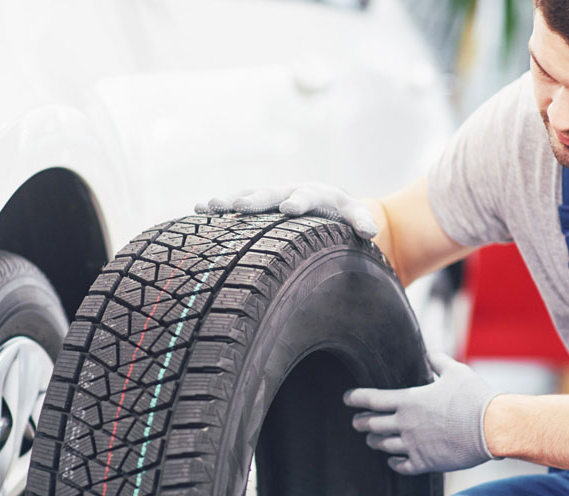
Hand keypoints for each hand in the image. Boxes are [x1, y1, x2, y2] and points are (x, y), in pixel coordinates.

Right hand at [194, 182, 378, 238]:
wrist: (322, 199)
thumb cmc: (339, 212)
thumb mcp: (354, 214)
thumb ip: (361, 221)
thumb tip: (372, 230)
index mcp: (312, 194)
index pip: (305, 197)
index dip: (297, 203)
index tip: (289, 209)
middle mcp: (285, 192)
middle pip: (269, 195)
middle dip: (254, 202)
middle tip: (238, 208)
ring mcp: (268, 197)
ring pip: (246, 197)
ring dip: (228, 202)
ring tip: (208, 208)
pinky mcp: (255, 205)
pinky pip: (233, 205)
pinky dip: (217, 209)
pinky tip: (196, 212)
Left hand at [343, 353, 499, 474]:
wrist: (491, 428)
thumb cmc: (475, 397)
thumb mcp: (456, 372)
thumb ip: (439, 362)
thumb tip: (431, 354)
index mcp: (409, 400)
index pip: (372, 399)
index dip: (355, 398)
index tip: (346, 398)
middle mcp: (406, 424)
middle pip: (372, 424)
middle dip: (361, 422)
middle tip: (356, 422)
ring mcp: (413, 445)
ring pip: (383, 446)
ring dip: (374, 442)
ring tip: (372, 440)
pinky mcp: (425, 462)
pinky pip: (401, 466)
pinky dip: (394, 463)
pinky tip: (392, 461)